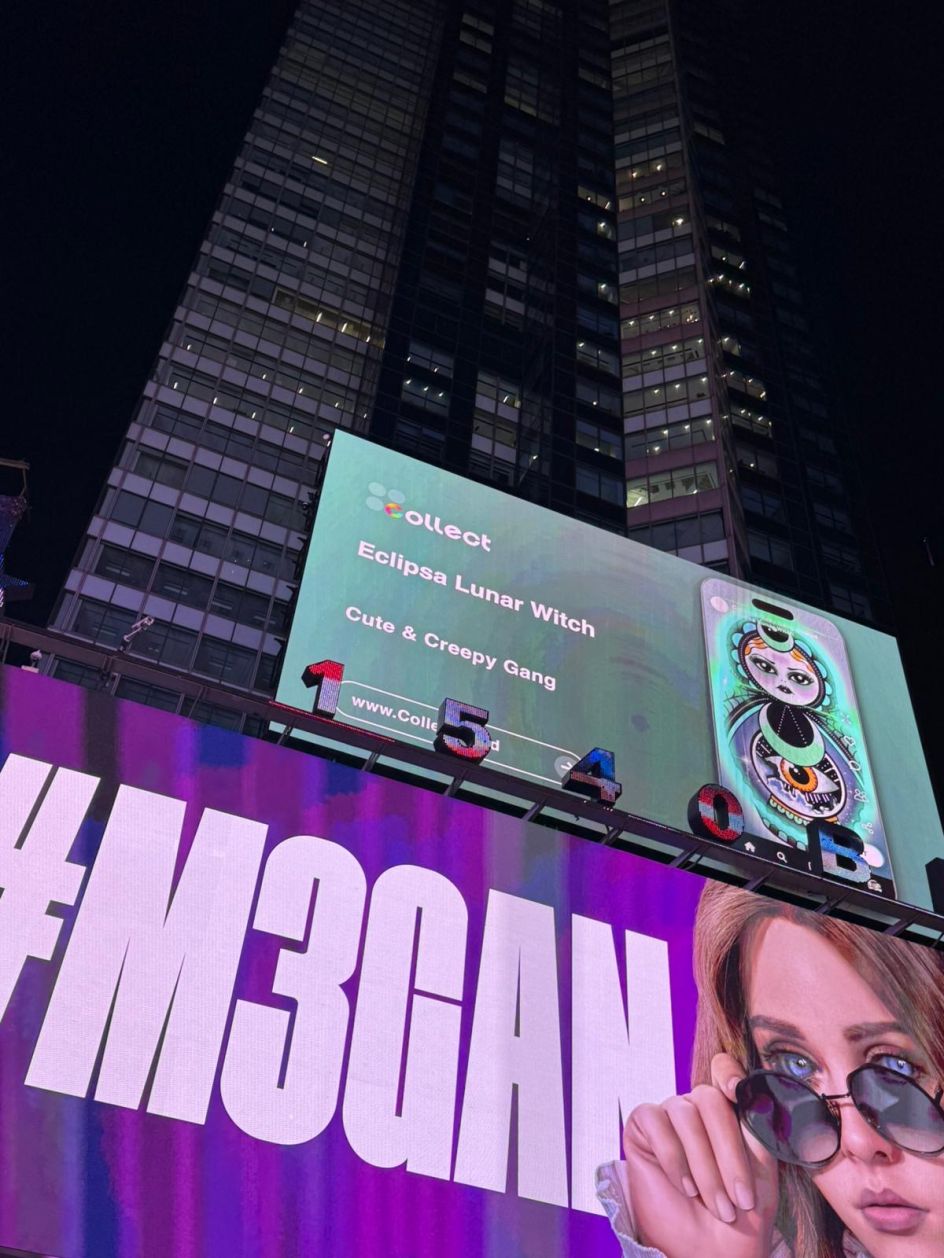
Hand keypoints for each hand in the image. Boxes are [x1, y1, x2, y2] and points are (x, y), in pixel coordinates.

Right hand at [622, 1054, 779, 1257]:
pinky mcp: (642, 1128)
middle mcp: (697, 1110)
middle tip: (739, 1199)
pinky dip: (673, 1156)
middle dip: (727, 1151)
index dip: (728, 1072)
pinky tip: (685, 1187)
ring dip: (704, 1165)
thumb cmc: (739, 1220)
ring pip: (685, 1113)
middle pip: (710, 1100)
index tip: (737, 1091)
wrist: (708, 1254)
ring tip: (715, 1205)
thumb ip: (757, 1132)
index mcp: (729, 1115)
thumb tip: (754, 1096)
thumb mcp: (761, 1176)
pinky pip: (654, 1120)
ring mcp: (669, 1117)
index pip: (724, 1073)